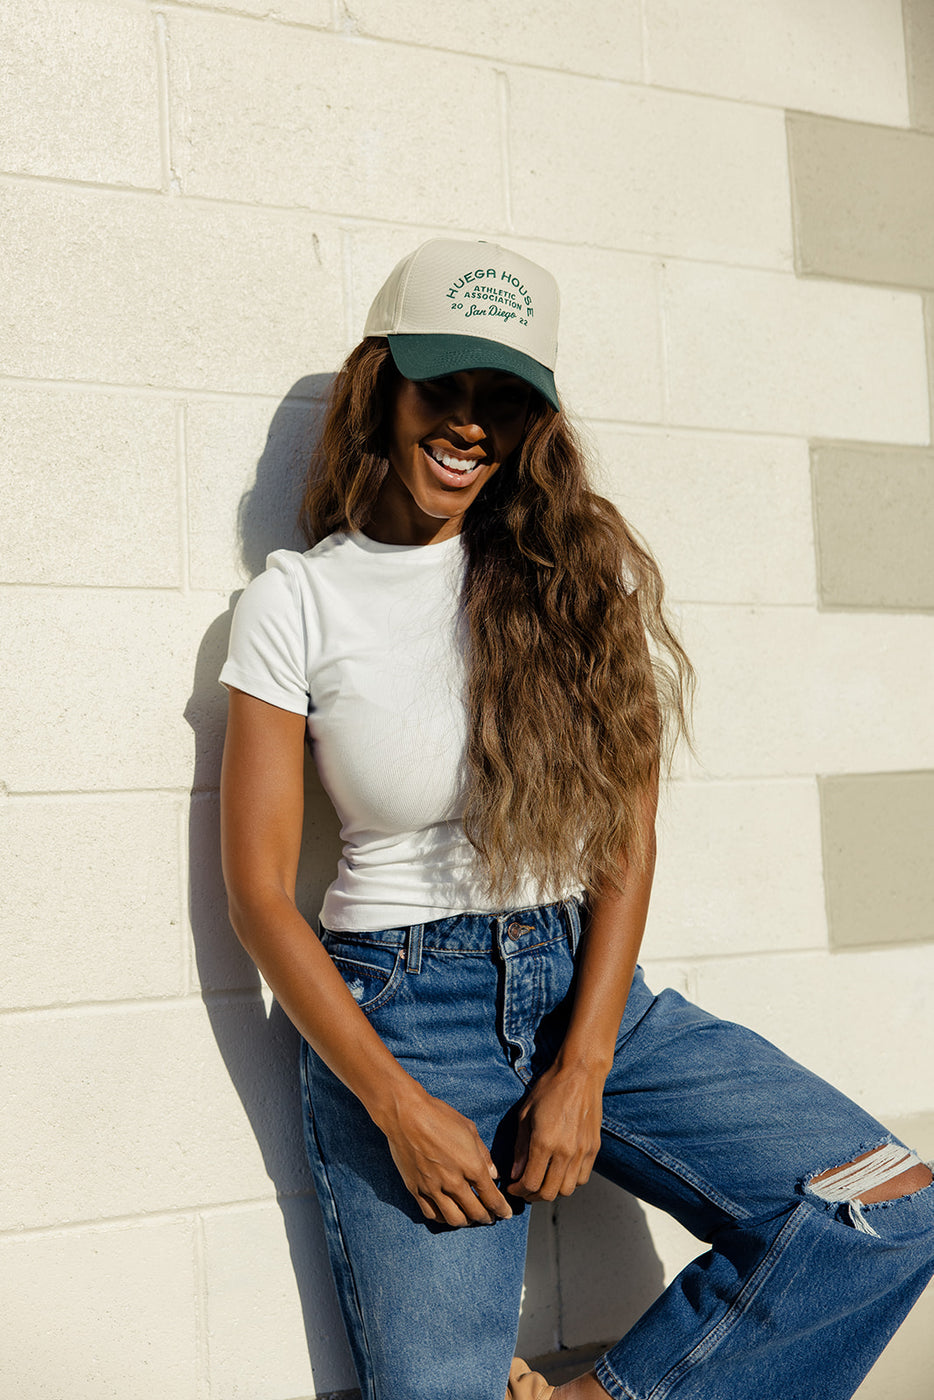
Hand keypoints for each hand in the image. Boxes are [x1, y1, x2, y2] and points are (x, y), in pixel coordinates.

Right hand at [380, 1084, 513, 1228]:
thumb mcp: (469, 1129)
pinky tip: (447, 1214)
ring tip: (470, 1218)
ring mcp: (433, 1188)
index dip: (501, 1209)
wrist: (406, 1114)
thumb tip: (494, 1174)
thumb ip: (484, 1155)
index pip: (491, 1197)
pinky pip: (432, 1214)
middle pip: (475, 1212)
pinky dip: (443, 1218)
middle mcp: (454, 1182)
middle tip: (490, 1218)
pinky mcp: (416, 1189)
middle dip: (487, 1218)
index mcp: (471, 1166)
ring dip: (466, 1222)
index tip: (505, 1214)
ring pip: (454, 1219)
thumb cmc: (439, 1116)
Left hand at [509, 1061, 604, 1201]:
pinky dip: (570, 1182)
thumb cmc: (550, 1089)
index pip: (530, 1183)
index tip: (513, 1187)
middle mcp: (565, 1151)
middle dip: (532, 1196)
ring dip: (552, 1191)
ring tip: (542, 1182)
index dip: (518, 1191)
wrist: (580, 1074)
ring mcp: (582, 1152)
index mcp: (544, 1142)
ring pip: (567, 1190)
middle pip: (548, 1192)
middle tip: (524, 1190)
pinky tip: (560, 1173)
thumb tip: (516, 1173)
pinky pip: (582, 1178)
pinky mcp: (593, 1149)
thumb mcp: (525, 1114)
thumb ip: (520, 1147)